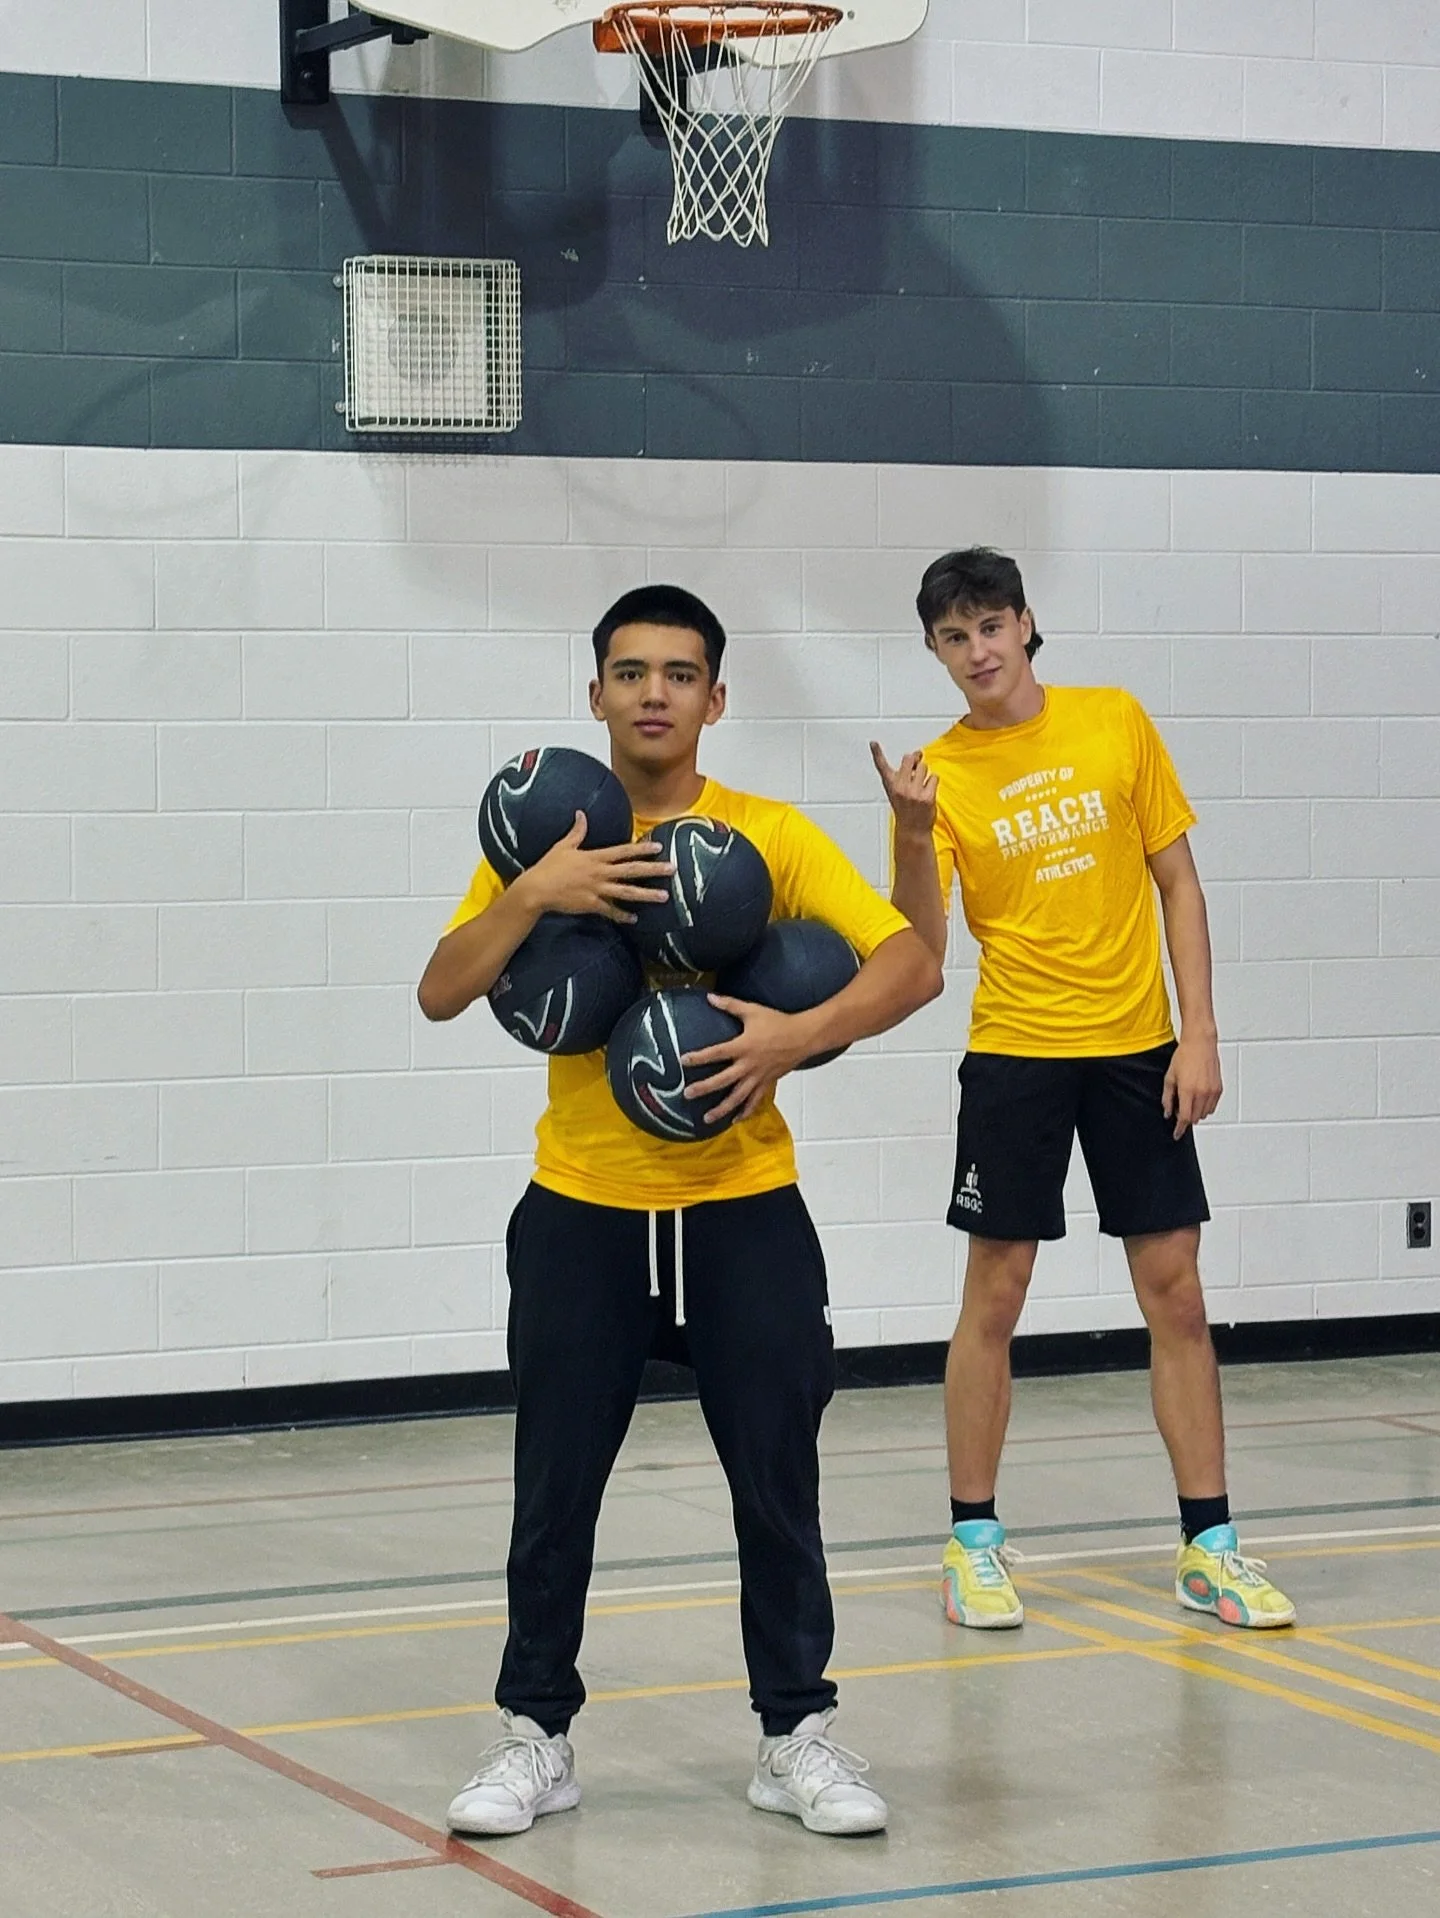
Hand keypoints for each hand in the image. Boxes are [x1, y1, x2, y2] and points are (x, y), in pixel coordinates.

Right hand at [520, 812, 671, 924]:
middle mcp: (600, 872)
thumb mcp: (563, 846)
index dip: (642, 848)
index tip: (658, 847)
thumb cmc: (549, 866)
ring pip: (626, 892)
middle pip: (631, 870)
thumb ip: (577, 831)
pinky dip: (622, 915)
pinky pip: (610, 911)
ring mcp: (597, 889)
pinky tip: (635, 919)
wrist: (537, 889)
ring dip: (646, 894)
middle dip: (653, 870)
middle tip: (672, 869)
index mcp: (595, 857)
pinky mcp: (591, 904)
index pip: (623, 851)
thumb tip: (581, 814)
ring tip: (664, 897)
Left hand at [681, 994, 812, 1124]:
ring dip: (722, 1108)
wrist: (804, 1036)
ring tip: (707, 1118)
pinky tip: (735, 1120)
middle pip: (723, 1080)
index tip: (683, 1061)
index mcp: (743, 1046)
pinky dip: (745, 1111)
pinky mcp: (768, 1083)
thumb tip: (710, 996)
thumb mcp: (753, 1011)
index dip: (699, 1057)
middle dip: (704, 1088)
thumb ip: (730, 1004)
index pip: (716, 1053)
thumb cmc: (778, 1022)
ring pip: (738, 1097)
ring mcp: (759, 1077)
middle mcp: (749, 1065)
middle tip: (687, 1094)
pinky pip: (755, 1101)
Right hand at [871, 742, 937, 840]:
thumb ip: (904, 774)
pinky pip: (934, 777)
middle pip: (910, 758)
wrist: (912, 830)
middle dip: (916, 760)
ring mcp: (913, 792)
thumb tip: (917, 755)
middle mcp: (900, 787)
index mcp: (891, 785)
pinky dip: (933, 782)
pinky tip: (928, 792)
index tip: (873, 743)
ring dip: (925, 774)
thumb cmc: (906, 809)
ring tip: (922, 786)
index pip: (882, 766)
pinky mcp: (926, 797)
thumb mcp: (898, 792)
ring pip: (924, 767)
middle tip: (917, 769)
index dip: (877, 753)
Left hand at [1163, 1034, 1222, 1139]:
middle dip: (1186, 1118)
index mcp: (1188, 1091)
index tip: (1176, 1134)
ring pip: (1204, 1114)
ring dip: (1196, 1113)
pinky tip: (1198, 1097)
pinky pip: (1212, 1106)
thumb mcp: (1170, 1077)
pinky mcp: (1219, 1089)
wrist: (1201, 1044)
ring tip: (1188, 1099)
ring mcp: (1212, 1092)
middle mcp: (1202, 1093)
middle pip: (1195, 1118)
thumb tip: (1167, 1112)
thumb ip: (1168, 1098)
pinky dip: (1205, 1107)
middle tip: (1179, 1108)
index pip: (1185, 1118)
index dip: (1179, 1129)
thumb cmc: (1184, 1056)